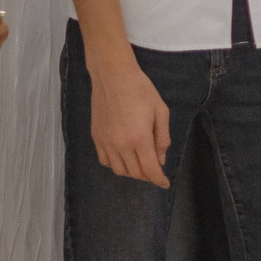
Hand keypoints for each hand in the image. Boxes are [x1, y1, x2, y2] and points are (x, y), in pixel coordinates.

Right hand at [88, 58, 171, 186]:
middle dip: (147, 175)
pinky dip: (116, 164)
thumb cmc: (141, 89)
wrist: (113, 75)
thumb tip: (160, 159)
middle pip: (135, 173)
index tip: (164, 184)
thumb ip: (162, 138)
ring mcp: (106, 142)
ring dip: (132, 172)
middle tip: (155, 168)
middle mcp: (121, 144)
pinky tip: (124, 156)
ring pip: (119, 170)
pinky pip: (105, 161)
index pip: (150, 169)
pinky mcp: (96, 137)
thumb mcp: (161, 111)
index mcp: (139, 138)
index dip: (158, 180)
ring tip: (141, 163)